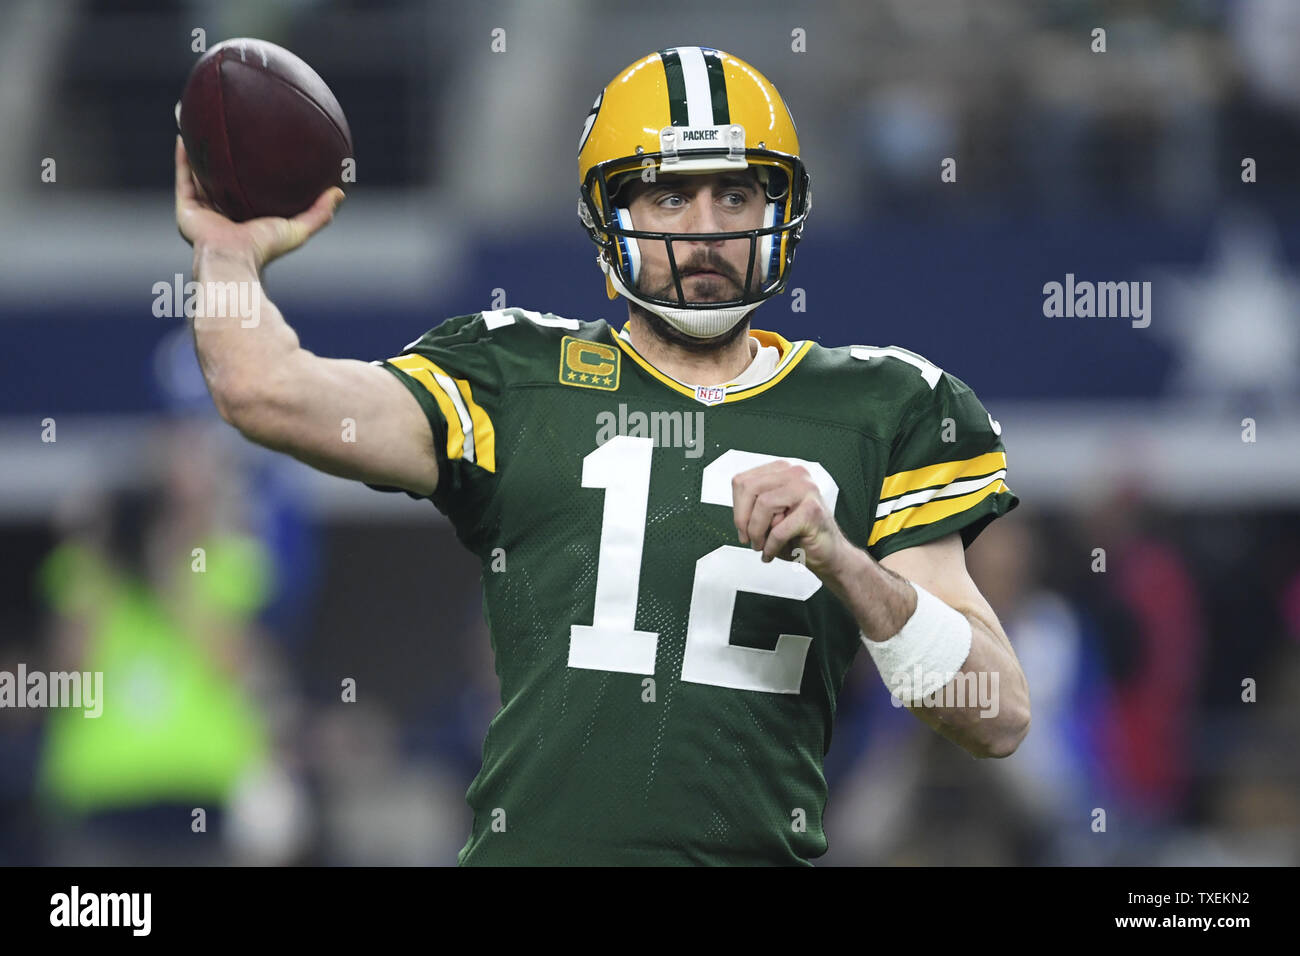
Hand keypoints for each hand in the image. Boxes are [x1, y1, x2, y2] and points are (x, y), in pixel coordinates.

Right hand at [174, 135, 343, 269]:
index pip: (248, 192)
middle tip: (231, 131)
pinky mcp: (186, 209)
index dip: (253, 172)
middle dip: (224, 158)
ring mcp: (202, 212)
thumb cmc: (265, 248)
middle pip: (223, 180)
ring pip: (199, 174)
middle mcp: (222, 215)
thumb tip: (340, 191)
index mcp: (246, 220)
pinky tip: (187, 131)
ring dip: (200, 151)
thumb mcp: (298, 229)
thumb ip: (319, 213)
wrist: (233, 259)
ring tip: (202, 123)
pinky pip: (184, 176)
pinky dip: (184, 155)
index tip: (259, 149)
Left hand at [731, 459, 847, 575]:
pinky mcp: (812, 510)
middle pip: (750, 489)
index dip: (736, 507)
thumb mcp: (769, 515)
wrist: (828, 553)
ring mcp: (806, 489)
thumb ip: (752, 505)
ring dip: (757, 533)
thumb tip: (738, 513)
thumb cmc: (797, 534)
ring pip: (763, 505)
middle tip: (748, 538)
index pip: (743, 480)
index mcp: (782, 471)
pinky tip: (772, 553)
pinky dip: (771, 547)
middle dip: (743, 519)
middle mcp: (796, 474)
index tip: (741, 526)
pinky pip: (779, 530)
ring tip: (762, 546)